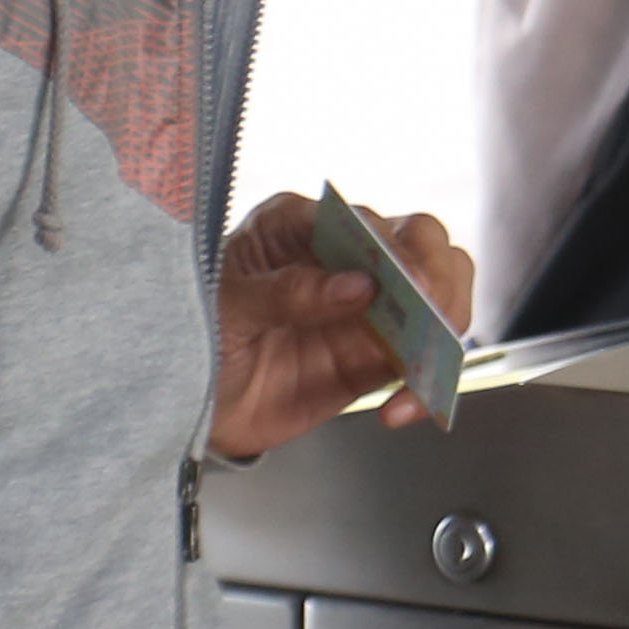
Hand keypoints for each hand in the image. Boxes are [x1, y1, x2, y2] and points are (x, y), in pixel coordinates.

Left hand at [205, 190, 477, 457]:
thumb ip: (287, 290)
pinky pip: (421, 363)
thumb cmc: (195, 331)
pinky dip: (425, 386)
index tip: (403, 281)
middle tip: (432, 314)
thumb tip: (359, 287)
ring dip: (445, 329)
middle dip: (438, 278)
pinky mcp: (374, 360)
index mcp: (302, 225)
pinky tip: (400, 409)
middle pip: (424, 245)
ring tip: (421, 367)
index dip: (394, 247)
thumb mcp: (227, 305)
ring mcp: (367, 309)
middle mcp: (346, 259)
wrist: (184, 405)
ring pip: (439, 297)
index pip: (367, 220)